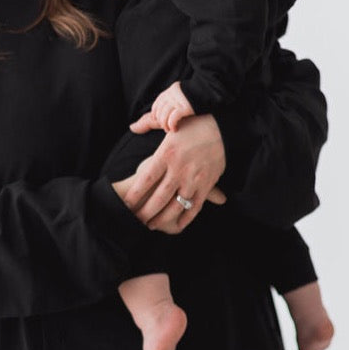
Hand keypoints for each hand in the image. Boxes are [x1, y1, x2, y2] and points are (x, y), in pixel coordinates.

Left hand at [119, 114, 226, 233]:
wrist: (223, 129)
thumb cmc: (194, 124)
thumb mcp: (170, 124)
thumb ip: (149, 124)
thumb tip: (133, 127)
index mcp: (167, 154)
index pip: (146, 179)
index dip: (135, 194)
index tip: (126, 204)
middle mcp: (179, 169)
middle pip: (158, 197)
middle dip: (145, 212)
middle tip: (135, 220)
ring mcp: (194, 179)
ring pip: (175, 206)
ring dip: (162, 219)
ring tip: (151, 225)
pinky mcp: (206, 186)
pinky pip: (194, 207)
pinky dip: (185, 219)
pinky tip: (176, 225)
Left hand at [132, 82, 194, 134]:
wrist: (214, 95)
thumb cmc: (194, 106)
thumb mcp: (173, 108)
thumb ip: (152, 118)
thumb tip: (132, 127)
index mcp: (168, 92)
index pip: (155, 108)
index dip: (159, 118)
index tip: (168, 124)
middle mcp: (171, 94)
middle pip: (157, 113)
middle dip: (162, 123)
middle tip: (170, 128)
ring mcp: (178, 100)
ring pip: (163, 117)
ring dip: (166, 126)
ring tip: (173, 130)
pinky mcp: (186, 106)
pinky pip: (172, 118)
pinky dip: (172, 125)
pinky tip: (176, 129)